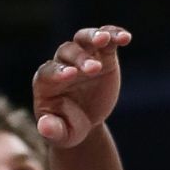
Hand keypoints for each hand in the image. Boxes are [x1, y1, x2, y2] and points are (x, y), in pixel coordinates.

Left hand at [32, 25, 132, 148]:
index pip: (48, 71)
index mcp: (46, 82)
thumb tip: (44, 125)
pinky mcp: (103, 54)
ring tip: (105, 39)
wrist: (87, 120)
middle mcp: (63, 64)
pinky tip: (125, 38)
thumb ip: (52, 131)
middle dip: (80, 58)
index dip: (58, 71)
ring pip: (84, 37)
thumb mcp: (61, 135)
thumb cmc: (68, 127)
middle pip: (67, 51)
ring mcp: (83, 56)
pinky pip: (108, 38)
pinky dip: (115, 35)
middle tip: (94, 69)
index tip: (71, 75)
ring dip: (94, 36)